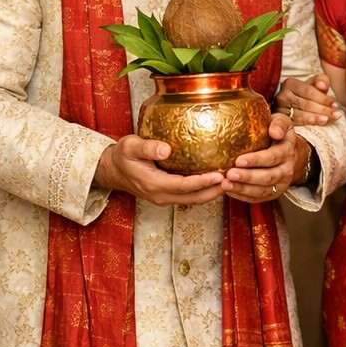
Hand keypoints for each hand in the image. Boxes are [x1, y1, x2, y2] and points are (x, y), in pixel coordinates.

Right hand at [94, 135, 224, 205]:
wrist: (112, 170)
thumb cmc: (122, 156)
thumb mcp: (130, 146)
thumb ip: (147, 147)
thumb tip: (166, 149)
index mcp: (153, 184)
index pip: (183, 186)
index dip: (203, 182)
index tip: (219, 175)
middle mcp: (161, 195)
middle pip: (194, 198)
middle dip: (214, 191)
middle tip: (233, 180)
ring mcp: (164, 198)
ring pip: (193, 200)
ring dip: (212, 193)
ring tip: (230, 182)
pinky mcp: (168, 196)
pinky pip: (189, 197)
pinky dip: (204, 191)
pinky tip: (216, 181)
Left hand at [220, 113, 308, 202]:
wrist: (288, 152)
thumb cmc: (278, 133)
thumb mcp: (282, 122)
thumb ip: (279, 124)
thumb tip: (275, 132)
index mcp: (287, 151)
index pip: (273, 157)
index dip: (256, 160)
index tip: (239, 160)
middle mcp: (286, 170)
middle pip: (268, 177)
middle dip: (248, 177)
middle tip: (230, 175)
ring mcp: (281, 184)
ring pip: (262, 190)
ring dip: (243, 189)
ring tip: (226, 184)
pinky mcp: (273, 193)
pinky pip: (258, 198)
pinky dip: (243, 196)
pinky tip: (229, 191)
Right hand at [276, 74, 339, 125]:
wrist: (292, 104)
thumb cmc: (306, 93)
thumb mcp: (314, 83)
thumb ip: (321, 80)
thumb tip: (323, 86)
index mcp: (290, 83)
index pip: (308, 91)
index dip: (323, 99)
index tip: (335, 105)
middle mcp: (282, 96)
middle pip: (305, 104)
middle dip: (322, 110)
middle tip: (336, 115)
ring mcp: (280, 110)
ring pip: (300, 115)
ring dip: (316, 118)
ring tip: (327, 120)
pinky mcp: (281, 121)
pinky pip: (295, 124)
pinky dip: (307, 125)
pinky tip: (317, 126)